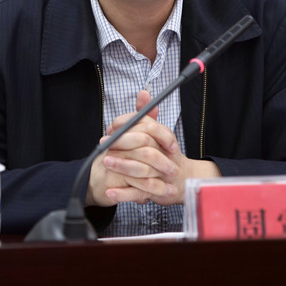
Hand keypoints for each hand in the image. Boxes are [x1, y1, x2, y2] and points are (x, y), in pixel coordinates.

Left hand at [86, 90, 219, 206]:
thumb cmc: (165, 153)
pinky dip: (123, 193)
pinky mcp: (158, 191)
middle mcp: (165, 153)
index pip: (147, 125)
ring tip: (104, 163)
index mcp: (164, 136)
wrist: (182, 180)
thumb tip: (143, 93)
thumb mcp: (157, 131)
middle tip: (103, 144)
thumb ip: (147, 114)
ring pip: (142, 169)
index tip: (112, 127)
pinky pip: (140, 192)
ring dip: (121, 166)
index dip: (127, 125)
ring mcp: (163, 173)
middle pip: (144, 145)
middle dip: (121, 144)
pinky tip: (110, 191)